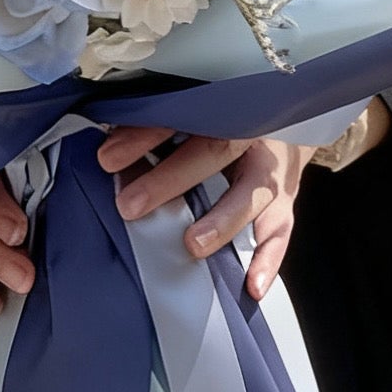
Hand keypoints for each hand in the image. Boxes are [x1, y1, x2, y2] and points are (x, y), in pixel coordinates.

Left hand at [97, 130, 310, 300]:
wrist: (282, 120)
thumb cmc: (224, 121)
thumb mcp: (191, 114)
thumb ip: (152, 129)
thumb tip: (109, 151)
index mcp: (222, 106)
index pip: (180, 116)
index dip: (143, 136)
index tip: (107, 158)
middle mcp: (252, 136)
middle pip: (214, 152)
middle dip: (169, 180)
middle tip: (130, 206)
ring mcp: (272, 172)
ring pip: (251, 195)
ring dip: (221, 222)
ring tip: (192, 246)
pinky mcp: (284, 204)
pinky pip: (279, 234)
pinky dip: (267, 261)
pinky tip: (250, 286)